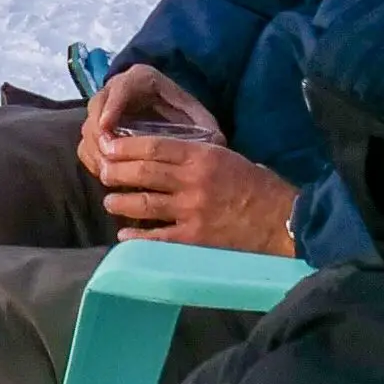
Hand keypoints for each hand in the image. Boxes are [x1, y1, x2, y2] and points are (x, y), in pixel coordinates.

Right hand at [78, 58, 219, 169]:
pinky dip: (92, 159)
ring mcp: (105, 109)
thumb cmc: (187, 115)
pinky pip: (86, 143)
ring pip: (88, 127)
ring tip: (109, 172)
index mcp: (143, 79)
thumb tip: (217, 143)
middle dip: (100, 134)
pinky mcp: (99, 129)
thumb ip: (208, 128)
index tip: (108, 127)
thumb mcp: (200, 118)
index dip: (113, 106)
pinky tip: (106, 174)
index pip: (122, 86)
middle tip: (109, 157)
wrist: (176, 115)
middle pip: (97, 107)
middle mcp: (118, 89)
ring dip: (95, 150)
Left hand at [97, 135, 299, 252]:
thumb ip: (195, 156)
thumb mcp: (226, 157)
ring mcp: (191, 210)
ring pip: (145, 203)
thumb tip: (161, 156)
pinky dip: (138, 236)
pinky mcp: (194, 237)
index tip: (108, 146)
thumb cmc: (256, 185)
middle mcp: (192, 181)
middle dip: (117, 171)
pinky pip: (158, 237)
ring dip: (122, 202)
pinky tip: (125, 235)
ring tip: (109, 201)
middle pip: (143, 172)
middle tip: (102, 172)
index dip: (126, 146)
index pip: (154, 146)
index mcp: (201, 155)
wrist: (280, 219)